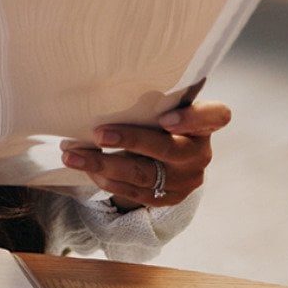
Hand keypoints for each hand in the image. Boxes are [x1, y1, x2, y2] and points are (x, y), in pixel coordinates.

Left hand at [61, 100, 231, 209]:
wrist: (162, 159)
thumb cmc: (154, 121)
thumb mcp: (159, 109)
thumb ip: (148, 102)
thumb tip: (102, 88)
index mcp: (204, 125)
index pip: (216, 117)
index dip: (193, 118)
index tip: (164, 118)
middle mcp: (199, 153)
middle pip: (167, 149)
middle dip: (130, 140)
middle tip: (98, 134)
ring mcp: (186, 180)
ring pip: (143, 174)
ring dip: (103, 164)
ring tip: (72, 155)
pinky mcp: (169, 198)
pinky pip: (134, 192)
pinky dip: (106, 179)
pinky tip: (86, 168)